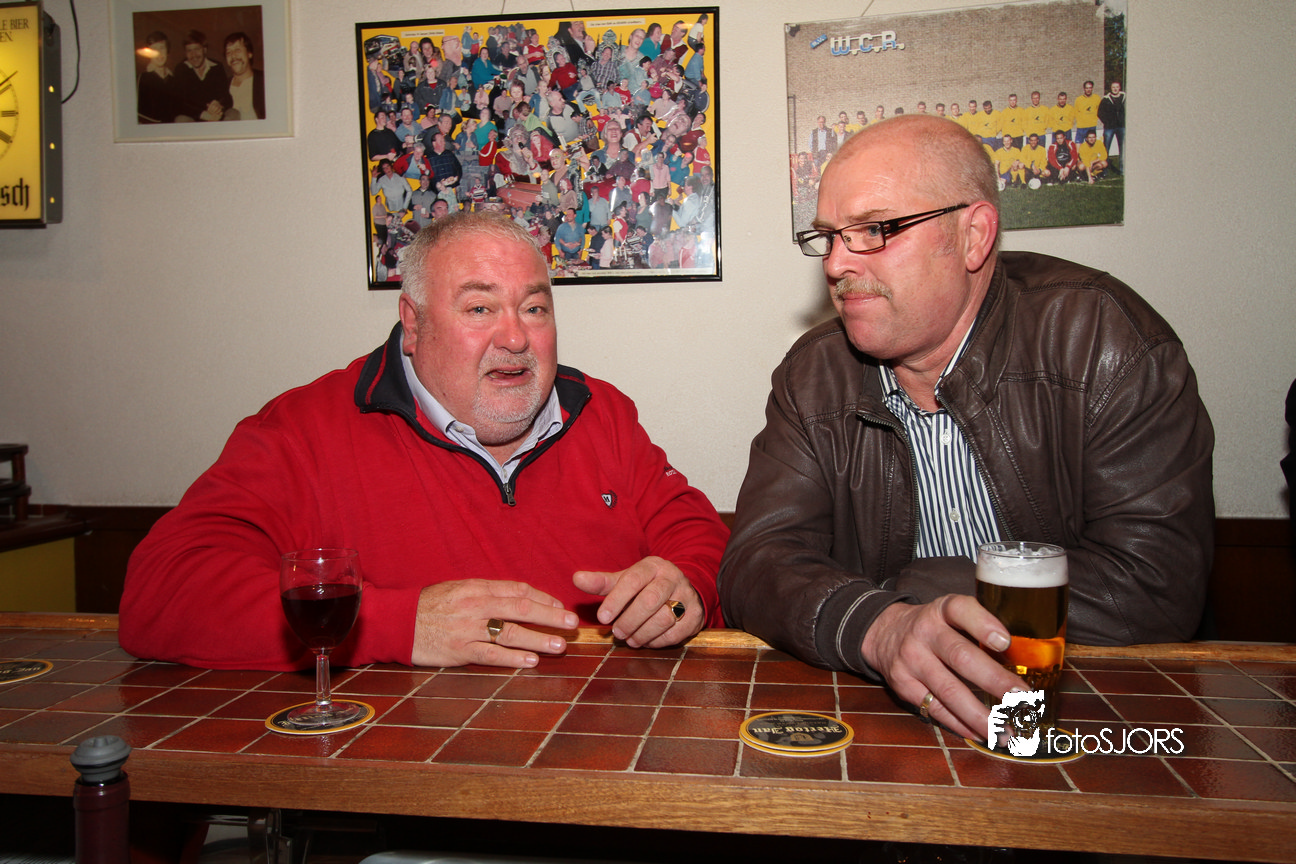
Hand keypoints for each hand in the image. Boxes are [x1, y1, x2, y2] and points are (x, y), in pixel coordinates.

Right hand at [412, 579, 577, 668]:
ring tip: (560, 645)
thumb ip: (487, 592)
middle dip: (550, 616)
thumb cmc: (430, 605)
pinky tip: (531, 660)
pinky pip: (491, 655)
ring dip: (539, 639)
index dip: (542, 597)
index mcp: (477, 587)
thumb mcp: (458, 589)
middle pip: (521, 608)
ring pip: (511, 633)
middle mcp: (476, 606)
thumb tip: (519, 597)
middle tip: (572, 623)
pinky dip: (513, 658)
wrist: (398, 621)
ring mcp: (468, 629)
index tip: (560, 605)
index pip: (518, 590)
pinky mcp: (460, 651)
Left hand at [573, 556, 701, 647]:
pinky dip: (657, 641)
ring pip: (664, 618)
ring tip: (629, 639)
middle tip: (616, 632)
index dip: (616, 599)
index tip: (602, 617)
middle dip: (629, 620)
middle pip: (650, 601)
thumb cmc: (647, 586)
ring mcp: (687, 596)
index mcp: (653, 566)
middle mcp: (672, 578)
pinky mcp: (696, 616)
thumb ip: (602, 582)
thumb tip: (576, 579)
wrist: (684, 589)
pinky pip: (675, 632)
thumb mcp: (625, 580)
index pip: (633, 580)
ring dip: (642, 633)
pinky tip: (645, 641)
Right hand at [860, 595, 1023, 740]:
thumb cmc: (934, 626)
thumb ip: (980, 626)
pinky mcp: (903, 685)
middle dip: (994, 680)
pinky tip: (981, 733)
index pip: (961, 610)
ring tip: (1006, 731)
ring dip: (980, 715)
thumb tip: (1026, 658)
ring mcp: (912, 660)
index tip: (1005, 642)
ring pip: (949, 691)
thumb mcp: (950, 613)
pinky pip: (935, 709)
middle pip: (960, 657)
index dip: (983, 624)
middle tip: (1021, 697)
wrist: (885, 633)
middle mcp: (924, 633)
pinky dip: (961, 724)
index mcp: (941, 610)